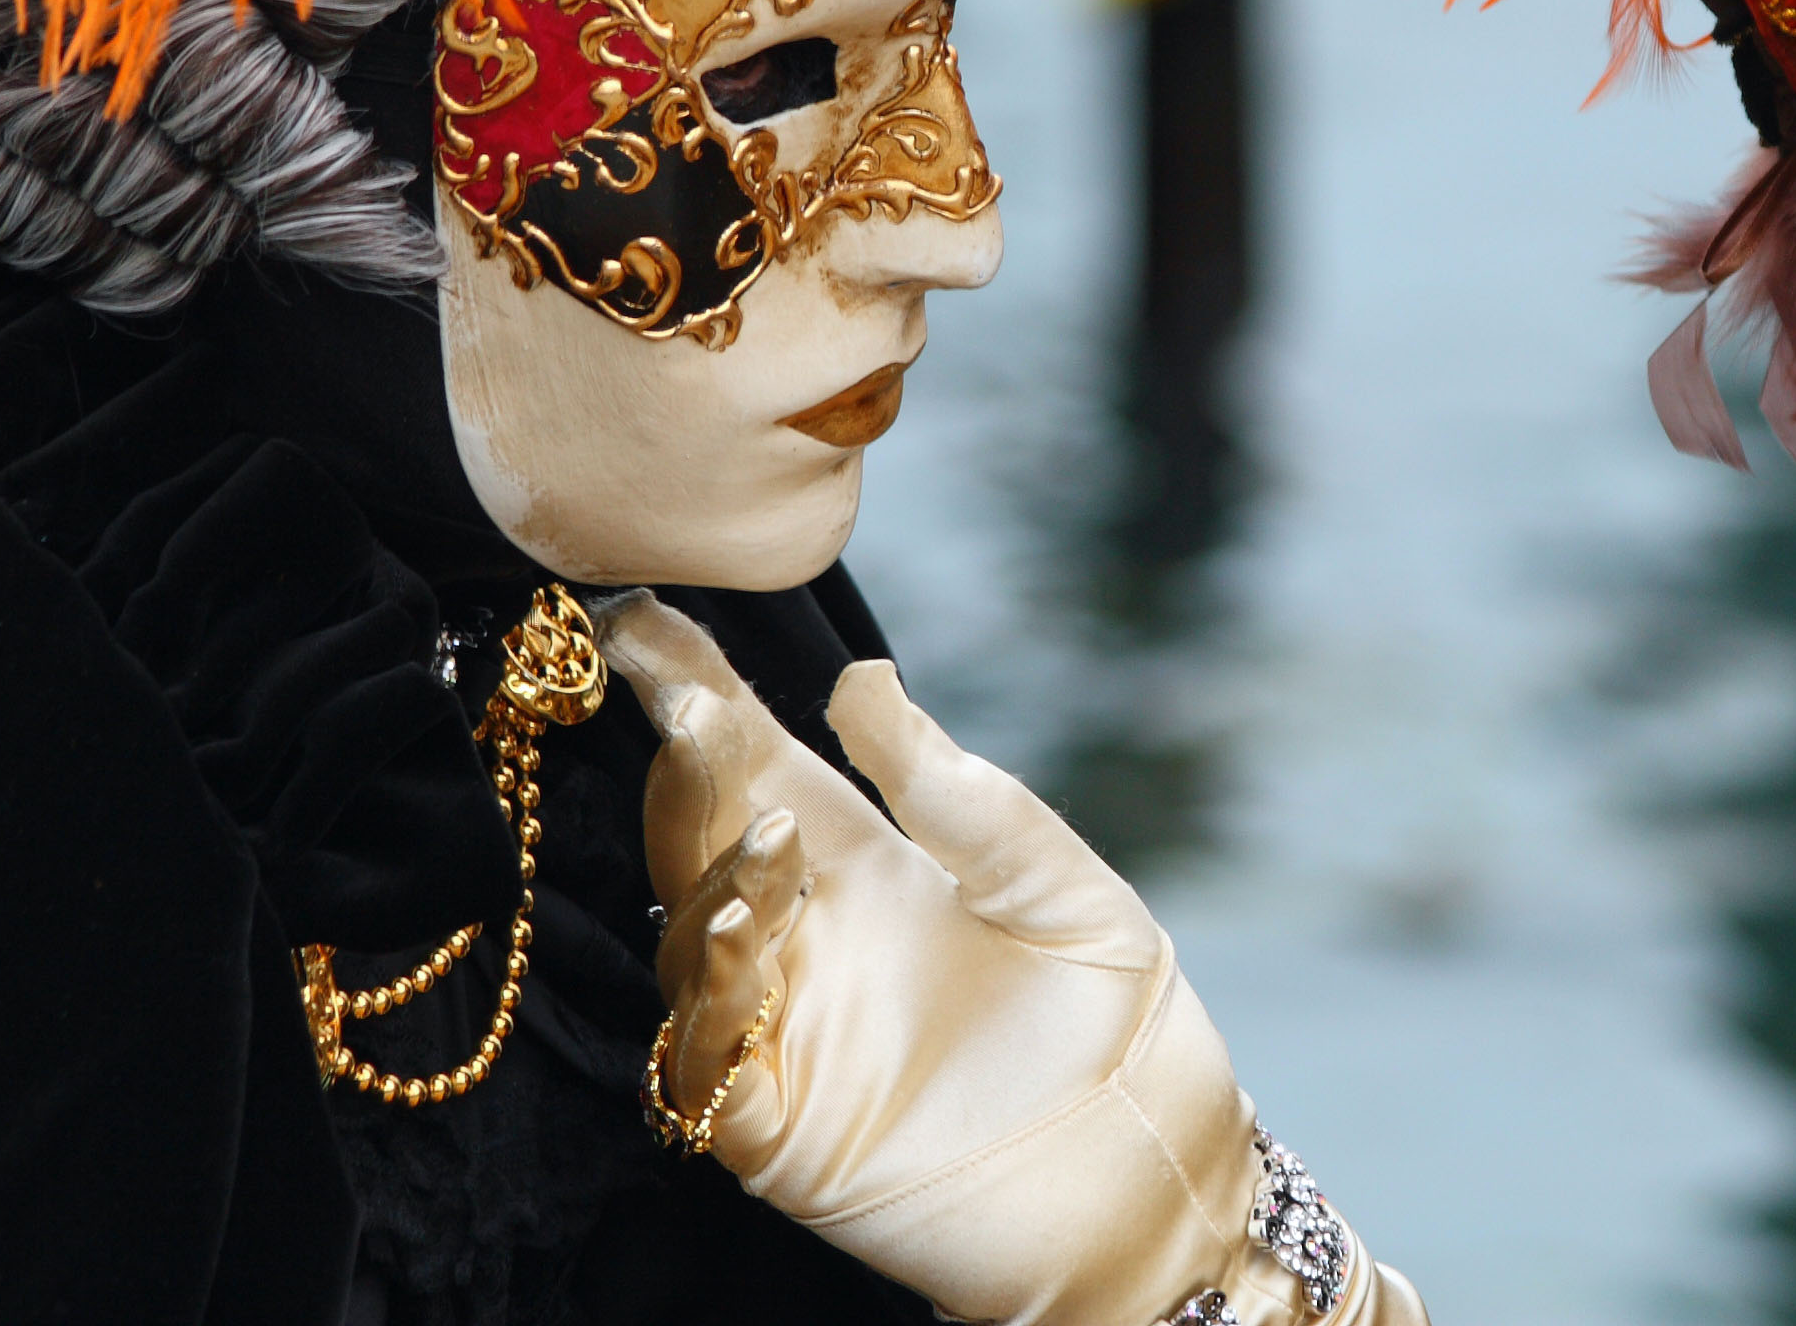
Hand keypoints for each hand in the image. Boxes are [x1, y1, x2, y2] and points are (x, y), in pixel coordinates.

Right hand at [600, 594, 1424, 1325]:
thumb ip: (961, 797)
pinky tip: (758, 936)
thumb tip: (863, 679)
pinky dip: (713, 994)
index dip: (697, 693)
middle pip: (706, 836)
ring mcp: (786, 1033)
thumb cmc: (1117, 1024)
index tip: (641, 620)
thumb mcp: (1060, 886)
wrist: (1153, 1175)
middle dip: (687, 768)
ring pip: (689, 939)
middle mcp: (810, 938)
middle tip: (692, 704)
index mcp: (870, 865)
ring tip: (775, 834)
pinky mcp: (778, 1129)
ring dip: (711, 877)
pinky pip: (703, 1057)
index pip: (758, 764)